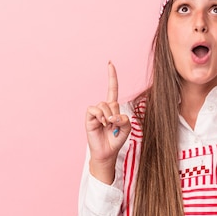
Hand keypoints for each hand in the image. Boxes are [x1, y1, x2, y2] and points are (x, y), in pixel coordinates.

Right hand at [85, 61, 130, 183]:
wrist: (107, 152)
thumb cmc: (116, 139)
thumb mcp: (127, 128)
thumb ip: (125, 119)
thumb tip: (113, 116)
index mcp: (113, 108)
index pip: (112, 88)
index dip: (112, 76)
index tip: (110, 63)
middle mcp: (104, 108)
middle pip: (111, 101)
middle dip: (115, 114)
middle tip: (114, 126)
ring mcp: (96, 113)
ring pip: (103, 105)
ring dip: (108, 116)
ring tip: (108, 126)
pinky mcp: (89, 118)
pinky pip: (94, 110)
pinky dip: (100, 116)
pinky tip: (102, 124)